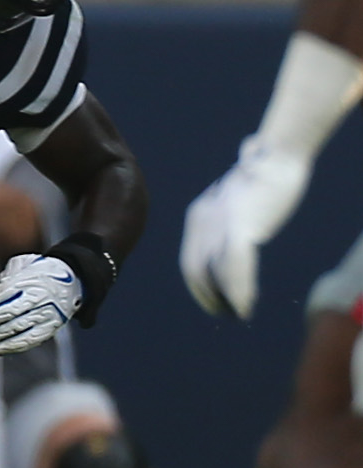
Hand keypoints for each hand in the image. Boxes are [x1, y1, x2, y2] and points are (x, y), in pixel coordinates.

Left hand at [0, 253, 83, 353]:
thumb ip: (4, 278)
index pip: (0, 294)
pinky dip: (8, 347)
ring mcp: (46, 315)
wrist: (73, 280)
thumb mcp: (23, 264)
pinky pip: (28, 341)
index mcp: (29, 280)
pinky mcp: (50, 329)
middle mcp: (38, 299)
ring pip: (14, 330)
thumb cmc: (39, 271)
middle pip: (6, 314)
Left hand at [180, 137, 311, 317]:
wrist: (278, 155)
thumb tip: (239, 235)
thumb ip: (233, 217)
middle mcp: (201, 220)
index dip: (199, 284)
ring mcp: (218, 224)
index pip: (190, 260)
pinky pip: (234, 267)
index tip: (214, 299)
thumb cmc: (264, 173)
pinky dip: (238, 290)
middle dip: (206, 295)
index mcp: (198, 215)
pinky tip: (244, 306)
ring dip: (224, 297)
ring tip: (237, 312)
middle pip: (194, 269)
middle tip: (223, 312)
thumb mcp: (239, 199)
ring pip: (213, 272)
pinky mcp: (240, 226)